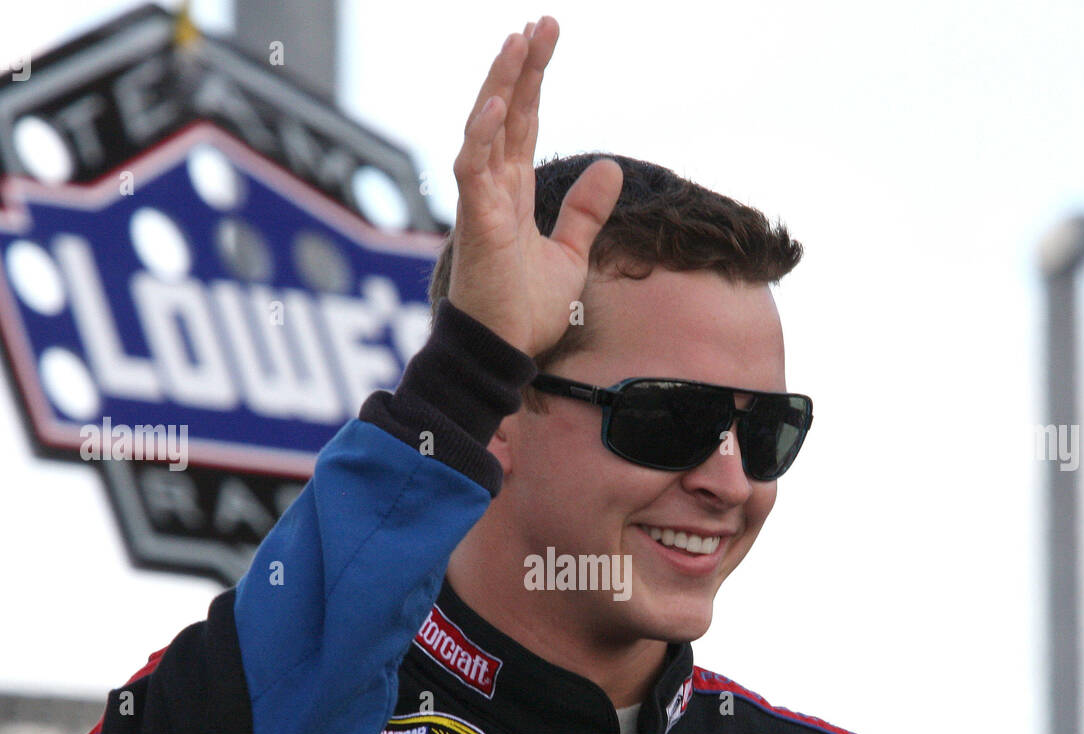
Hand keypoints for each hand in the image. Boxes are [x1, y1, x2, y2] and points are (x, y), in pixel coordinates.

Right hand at [447, 17, 622, 357]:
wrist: (506, 351)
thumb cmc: (527, 311)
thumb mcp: (571, 253)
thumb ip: (585, 211)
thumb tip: (611, 166)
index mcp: (513, 193)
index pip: (523, 124)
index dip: (533, 80)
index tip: (546, 37)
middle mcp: (493, 190)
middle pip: (506, 114)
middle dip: (521, 67)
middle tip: (541, 23)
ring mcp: (481, 204)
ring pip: (485, 129)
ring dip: (500, 85)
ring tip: (518, 42)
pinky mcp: (475, 223)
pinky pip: (472, 169)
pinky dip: (483, 136)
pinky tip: (500, 103)